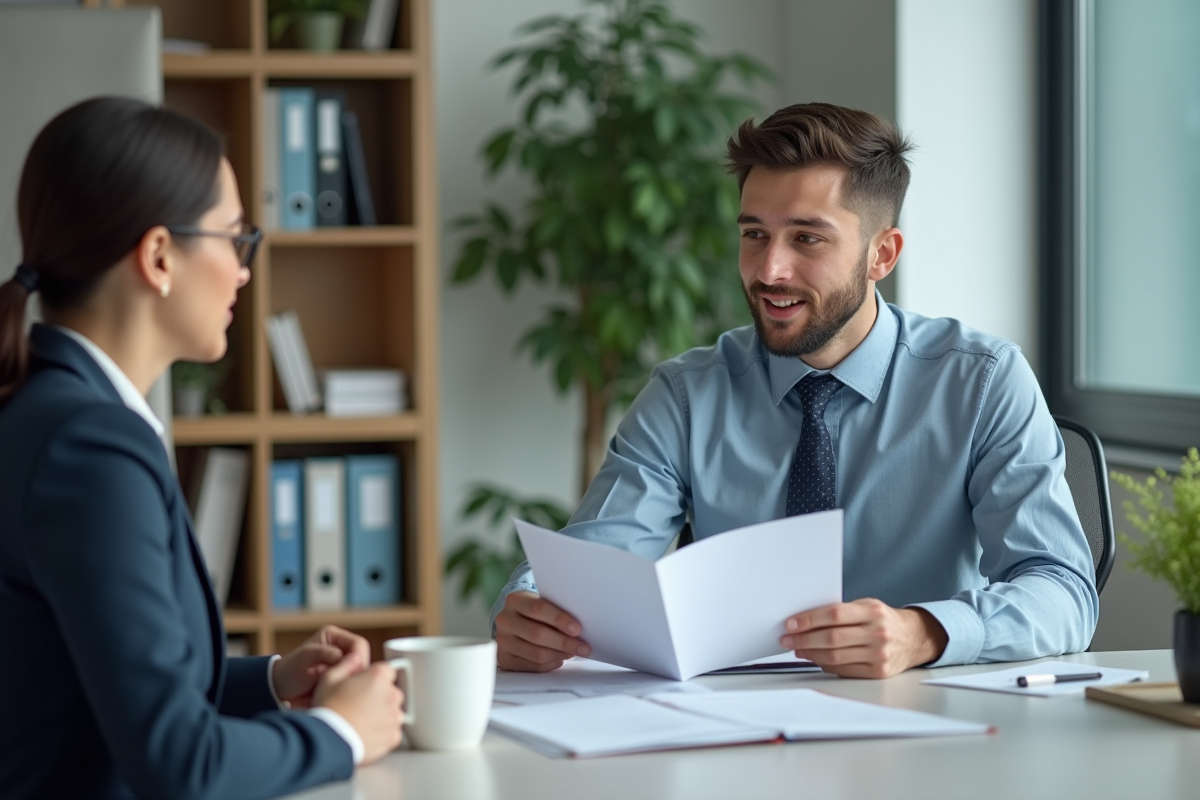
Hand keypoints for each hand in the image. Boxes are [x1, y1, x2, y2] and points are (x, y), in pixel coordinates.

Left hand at [272, 625, 370, 708]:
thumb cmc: (289, 670)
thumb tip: (341, 656)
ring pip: (360, 672)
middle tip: (345, 683)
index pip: (359, 644)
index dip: (359, 658)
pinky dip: (348, 688)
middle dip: (357, 671)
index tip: (352, 672)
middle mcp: (341, 648)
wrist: (280, 689)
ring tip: (340, 689)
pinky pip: (352, 683)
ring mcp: (342, 665)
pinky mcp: (341, 678)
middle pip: (362, 659)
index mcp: (335, 637)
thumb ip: (324, 653)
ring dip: (352, 681)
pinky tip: (339, 694)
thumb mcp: (305, 658)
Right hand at [313, 658, 403, 764]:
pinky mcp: (392, 736)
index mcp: (378, 676)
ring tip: (360, 721)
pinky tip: (365, 732)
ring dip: (381, 714)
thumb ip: (346, 664)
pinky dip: (382, 733)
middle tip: (358, 704)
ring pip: (392, 712)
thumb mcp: (329, 678)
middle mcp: (391, 695)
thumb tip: (354, 658)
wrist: (327, 741)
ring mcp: (394, 716)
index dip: (374, 677)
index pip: (387, 670)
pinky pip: (392, 731)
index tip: (364, 684)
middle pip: (391, 691)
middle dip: (378, 696)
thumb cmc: (327, 710)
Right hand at [494, 590, 590, 671]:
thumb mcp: (541, 604)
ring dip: (560, 655)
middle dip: (564, 642)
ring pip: (536, 654)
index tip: (577, 629)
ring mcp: (502, 641)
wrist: (512, 623)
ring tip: (573, 652)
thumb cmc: (534, 613)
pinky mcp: (504, 659)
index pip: (538, 608)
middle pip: (537, 634)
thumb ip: (555, 611)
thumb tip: (579, 630)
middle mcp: (505, 620)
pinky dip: (551, 664)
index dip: (559, 619)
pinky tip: (559, 659)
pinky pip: (533, 666)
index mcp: (515, 600)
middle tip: (584, 648)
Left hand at [780, 599, 947, 678]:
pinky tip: (815, 658)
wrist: (914, 638)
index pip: (834, 614)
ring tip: (798, 649)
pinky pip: (844, 669)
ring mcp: (879, 655)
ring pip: (835, 656)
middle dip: (804, 639)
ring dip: (811, 653)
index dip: (809, 619)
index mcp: (873, 612)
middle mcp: (878, 633)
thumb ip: (841, 612)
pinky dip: (825, 664)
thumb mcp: (867, 607)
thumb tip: (805, 622)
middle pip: (832, 638)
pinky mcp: (878, 672)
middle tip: (787, 639)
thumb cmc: (883, 620)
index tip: (791, 623)